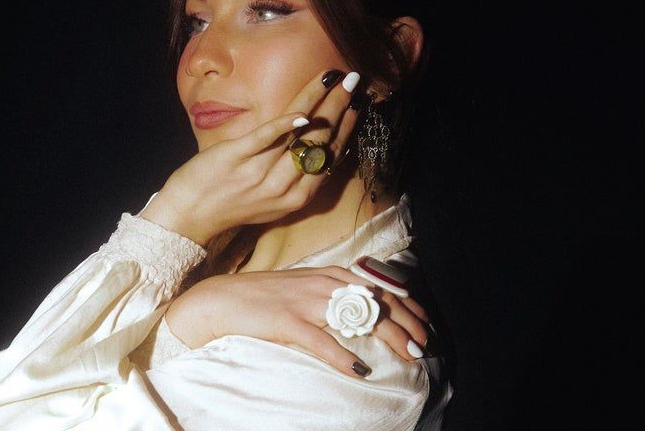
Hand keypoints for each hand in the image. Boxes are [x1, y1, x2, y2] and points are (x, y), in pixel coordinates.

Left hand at [140, 69, 360, 244]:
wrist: (189, 215)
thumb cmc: (232, 202)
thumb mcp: (273, 199)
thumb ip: (296, 176)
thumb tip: (320, 142)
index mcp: (296, 198)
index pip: (330, 157)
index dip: (347, 127)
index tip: (358, 102)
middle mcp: (282, 188)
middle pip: (320, 142)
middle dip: (339, 107)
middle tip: (351, 79)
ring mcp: (258, 172)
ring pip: (298, 135)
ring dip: (319, 103)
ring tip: (332, 78)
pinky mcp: (235, 157)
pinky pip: (265, 138)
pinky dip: (285, 124)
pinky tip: (302, 111)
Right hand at [164, 265, 430, 377]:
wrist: (219, 300)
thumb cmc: (261, 298)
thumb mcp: (302, 288)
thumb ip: (330, 293)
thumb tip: (363, 308)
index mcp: (327, 275)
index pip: (377, 285)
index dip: (406, 303)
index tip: (425, 321)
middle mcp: (320, 283)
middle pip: (375, 299)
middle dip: (406, 321)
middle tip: (424, 343)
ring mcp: (303, 301)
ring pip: (357, 316)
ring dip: (388, 335)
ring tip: (408, 353)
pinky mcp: (285, 321)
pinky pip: (320, 340)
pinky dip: (343, 356)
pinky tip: (359, 370)